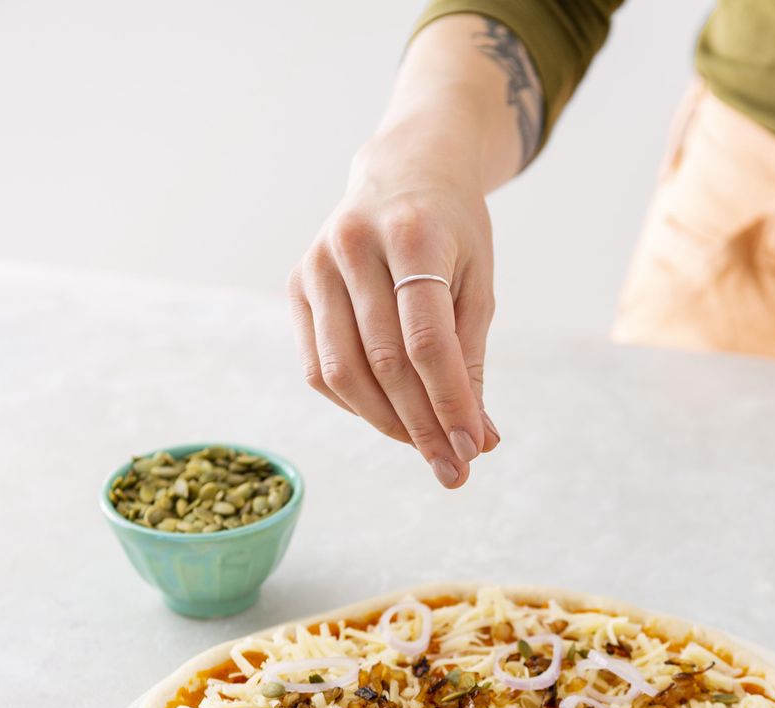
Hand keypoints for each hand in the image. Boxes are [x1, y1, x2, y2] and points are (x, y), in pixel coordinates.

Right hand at [288, 116, 498, 488]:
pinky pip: (319, 368)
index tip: (472, 452)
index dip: (449, 403)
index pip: (427, 340)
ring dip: (387, 425)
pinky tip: (389, 415)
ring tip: (425, 448)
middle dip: (422, 427)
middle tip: (452, 470)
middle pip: (385, 363)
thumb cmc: (452, 233)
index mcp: (412, 235)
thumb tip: (477, 441)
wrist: (404, 171)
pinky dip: (355, 404)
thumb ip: (471, 360)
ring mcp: (316, 265)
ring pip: (344, 373)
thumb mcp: (477, 284)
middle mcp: (353, 245)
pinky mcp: (296, 286)